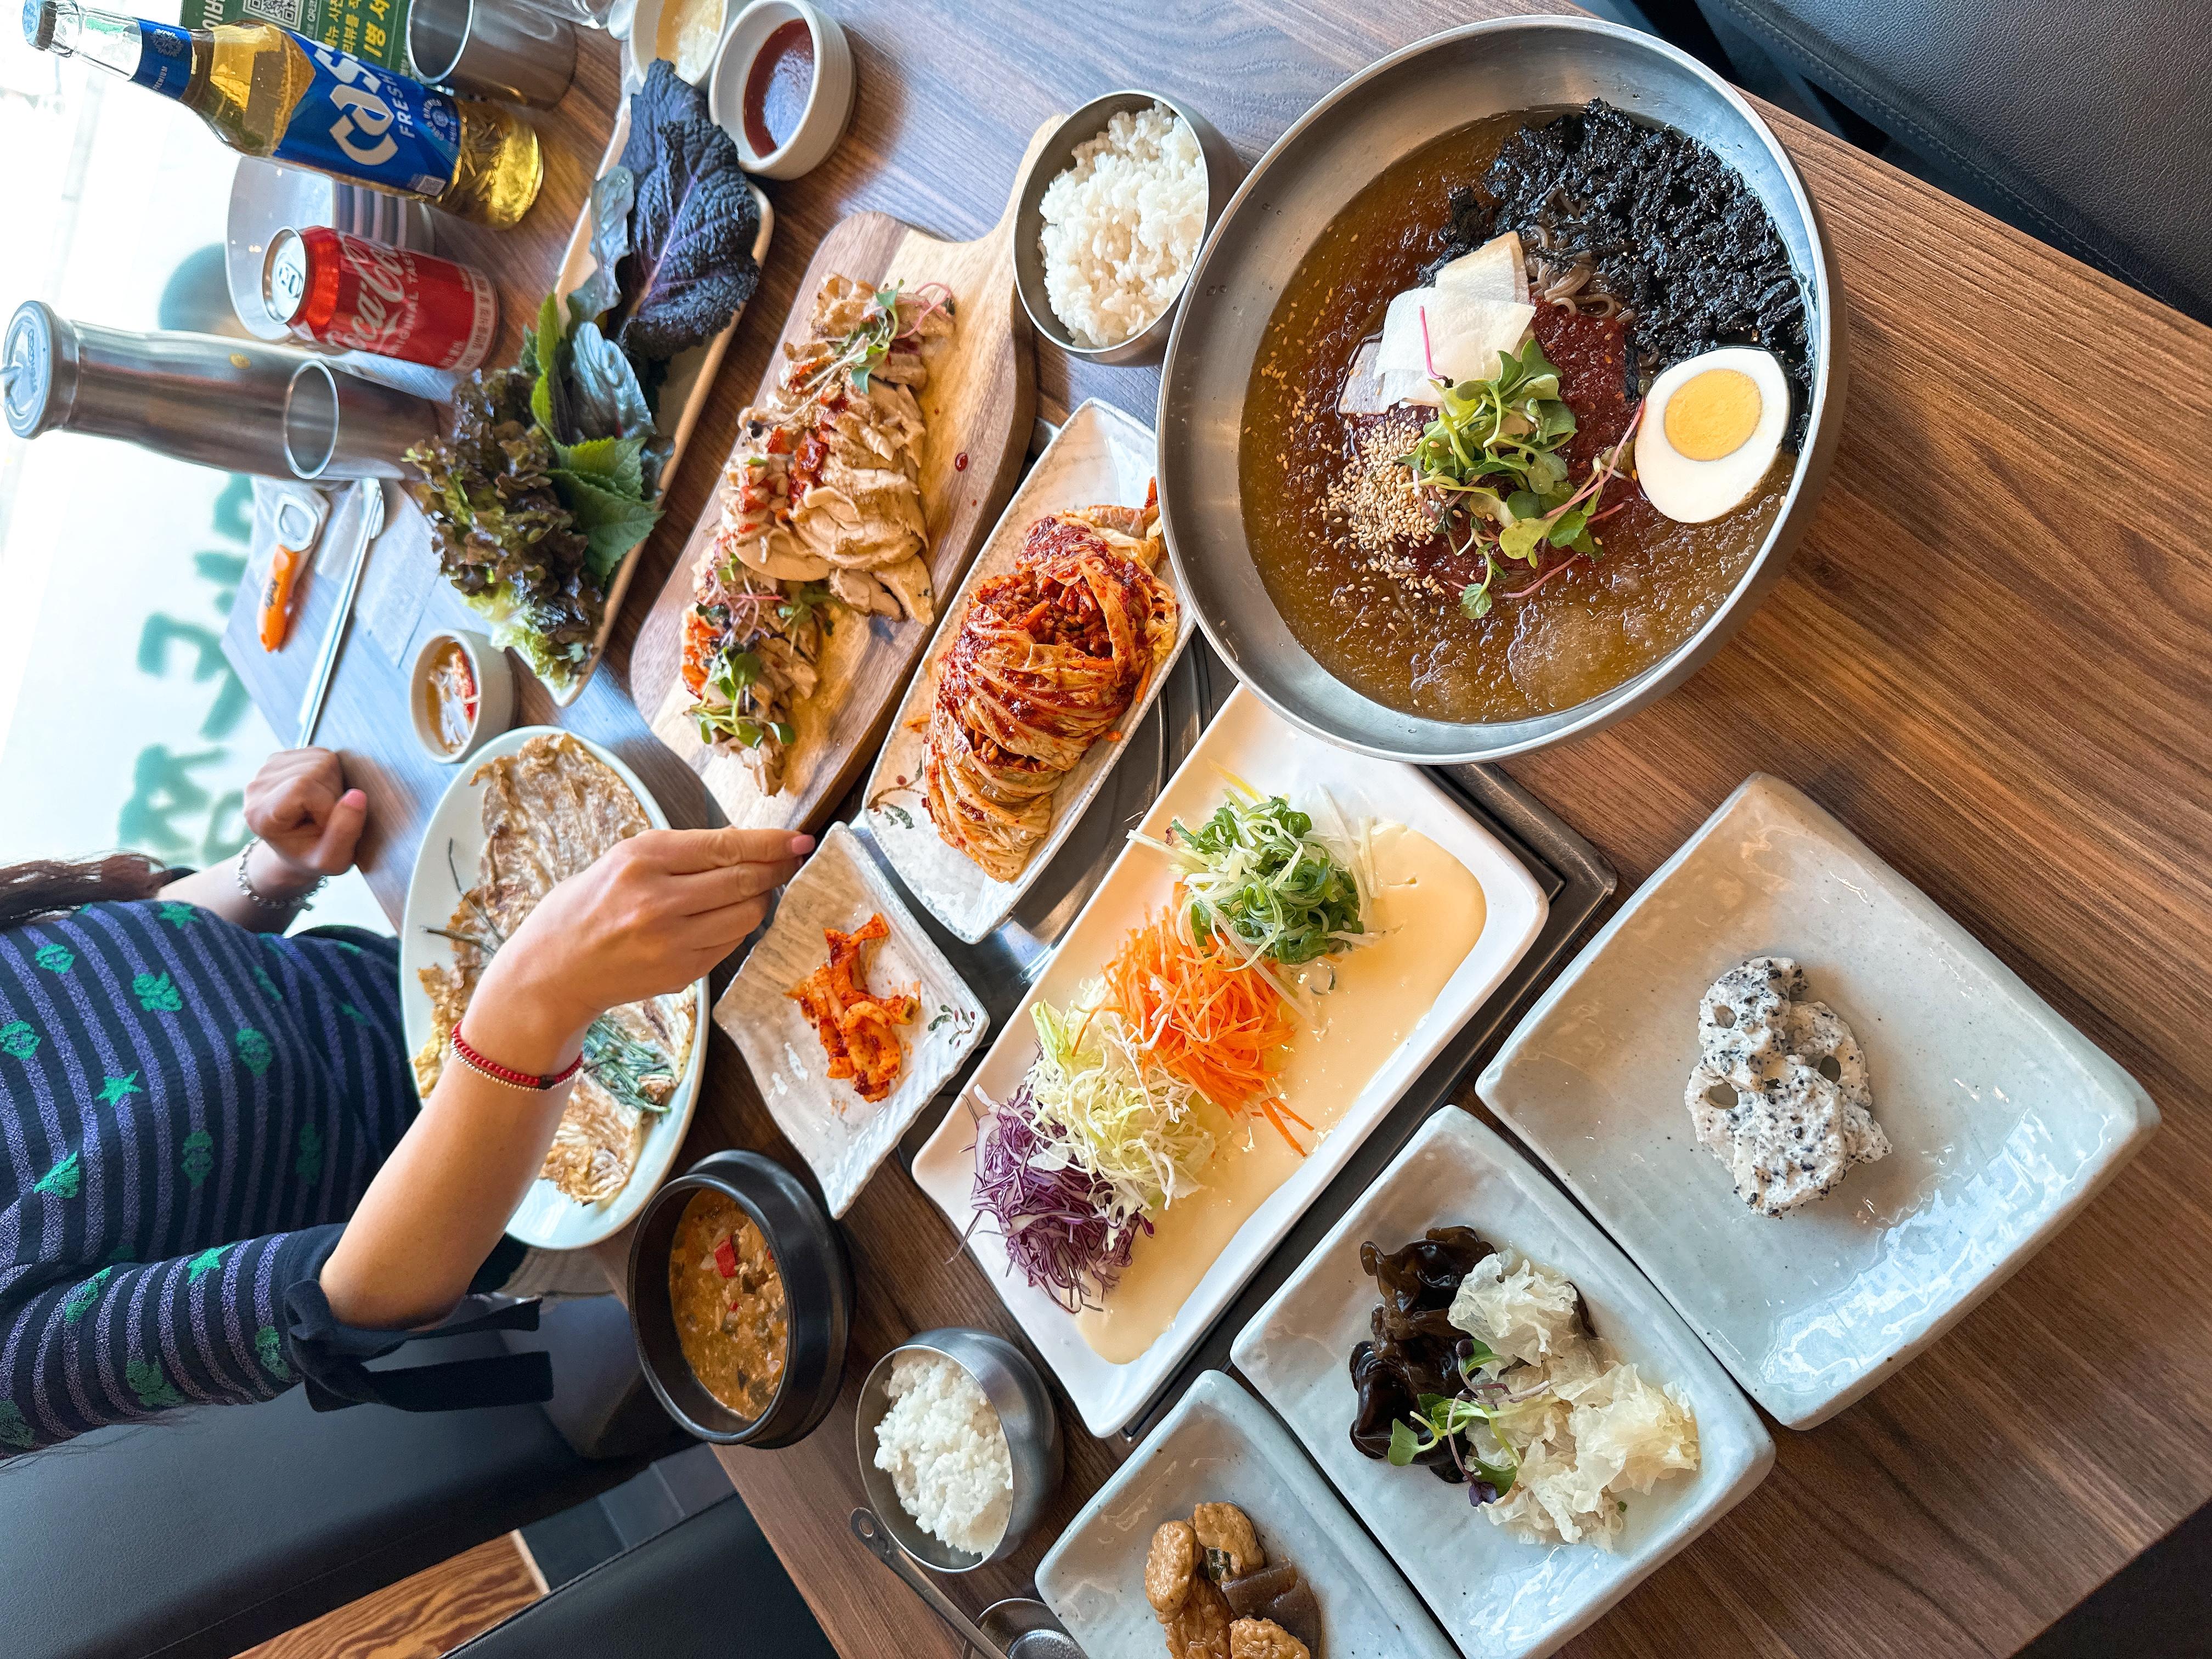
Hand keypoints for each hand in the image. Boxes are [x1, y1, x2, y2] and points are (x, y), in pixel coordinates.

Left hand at [244, 748, 366, 892]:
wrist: (297, 849)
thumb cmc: (313, 856)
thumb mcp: (332, 860)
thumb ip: (344, 833)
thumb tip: (357, 795)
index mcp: (260, 815)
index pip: (302, 787)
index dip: (327, 805)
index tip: (324, 827)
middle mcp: (257, 788)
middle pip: (313, 770)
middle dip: (333, 793)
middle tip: (326, 817)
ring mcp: (266, 770)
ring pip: (319, 759)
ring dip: (332, 783)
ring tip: (323, 806)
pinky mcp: (280, 758)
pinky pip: (319, 753)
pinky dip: (329, 772)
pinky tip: (319, 791)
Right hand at [466, 827, 812, 1070]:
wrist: (552, 971)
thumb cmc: (588, 905)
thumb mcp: (623, 859)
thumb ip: (681, 852)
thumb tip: (746, 844)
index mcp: (642, 858)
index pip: (726, 846)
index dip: (771, 843)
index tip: (800, 839)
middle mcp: (659, 899)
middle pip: (745, 880)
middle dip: (776, 869)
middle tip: (790, 861)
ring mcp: (672, 940)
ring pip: (748, 915)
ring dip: (760, 899)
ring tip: (750, 890)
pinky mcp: (682, 972)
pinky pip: (732, 943)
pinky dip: (738, 927)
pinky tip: (723, 919)